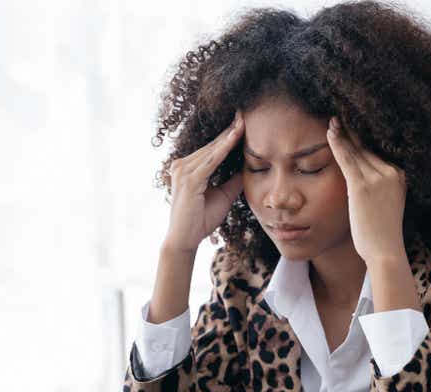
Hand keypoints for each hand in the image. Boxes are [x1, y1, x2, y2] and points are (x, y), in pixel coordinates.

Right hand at [162, 111, 244, 252]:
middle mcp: (182, 165)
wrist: (185, 239)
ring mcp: (183, 171)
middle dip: (230, 129)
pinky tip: (235, 137)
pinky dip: (224, 148)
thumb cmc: (201, 220)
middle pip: (212, 144)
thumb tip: (249, 168)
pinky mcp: (189, 179)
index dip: (228, 135)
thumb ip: (233, 180)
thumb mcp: (223, 195)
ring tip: (244, 121)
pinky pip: (211, 160)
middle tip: (245, 113)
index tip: (243, 121)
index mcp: (188, 168)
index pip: (212, 148)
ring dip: (229, 135)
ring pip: (212, 149)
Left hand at [326, 116, 407, 263]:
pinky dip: (337, 144)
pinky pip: (347, 159)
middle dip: (351, 134)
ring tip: (331, 122)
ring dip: (342, 134)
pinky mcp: (362, 187)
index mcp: (400, 176)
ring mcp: (378, 179)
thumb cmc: (382, 233)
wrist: (385, 251)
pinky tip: (330, 133)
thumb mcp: (386, 204)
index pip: (376, 153)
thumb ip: (378, 188)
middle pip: (366, 149)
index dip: (361, 139)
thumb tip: (362, 181)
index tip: (350, 127)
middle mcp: (391, 173)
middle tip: (338, 119)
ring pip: (356, 151)